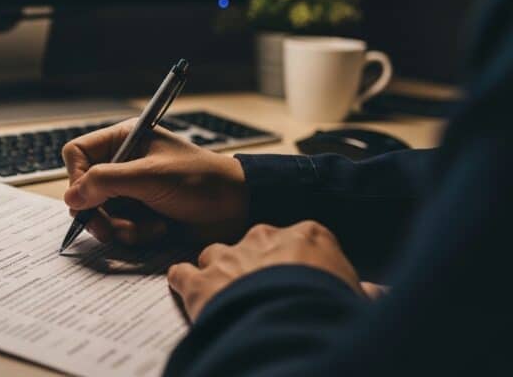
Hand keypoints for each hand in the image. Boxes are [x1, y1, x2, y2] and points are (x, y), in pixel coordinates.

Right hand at [62, 119, 248, 245]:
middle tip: (108, 229)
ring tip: (146, 228)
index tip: (85, 199)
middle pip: (85, 189)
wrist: (237, 208)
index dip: (76, 177)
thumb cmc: (200, 181)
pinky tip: (158, 229)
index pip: (78, 154)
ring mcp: (132, 190)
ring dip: (121, 226)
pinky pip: (120, 228)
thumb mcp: (150, 176)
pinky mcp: (141, 213)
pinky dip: (136, 234)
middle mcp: (123, 163)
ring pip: (100, 213)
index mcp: (124, 140)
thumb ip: (107, 182)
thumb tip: (70, 197)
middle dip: (98, 212)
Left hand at [167, 221, 363, 319]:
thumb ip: (364, 290)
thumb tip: (379, 294)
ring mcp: (228, 256)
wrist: (290, 328)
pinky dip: (184, 284)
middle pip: (255, 244)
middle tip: (264, 291)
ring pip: (215, 254)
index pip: (302, 239)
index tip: (300, 277)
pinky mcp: (199, 281)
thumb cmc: (328, 309)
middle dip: (256, 265)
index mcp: (308, 235)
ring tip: (226, 296)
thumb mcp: (357, 298)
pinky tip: (189, 295)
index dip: (299, 261)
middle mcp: (264, 237)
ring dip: (219, 273)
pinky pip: (182, 273)